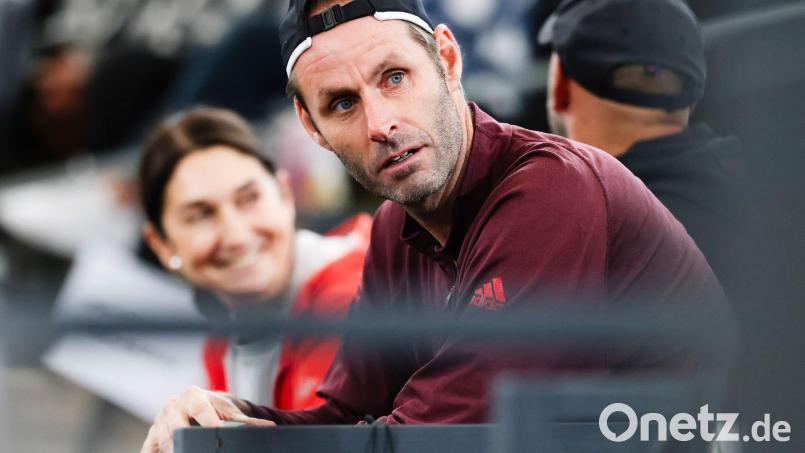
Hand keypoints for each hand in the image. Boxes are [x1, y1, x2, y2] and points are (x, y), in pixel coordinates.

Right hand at [140, 385, 275, 452]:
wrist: (200, 407)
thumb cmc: (216, 410)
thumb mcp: (230, 413)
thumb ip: (247, 422)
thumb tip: (269, 428)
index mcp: (193, 396)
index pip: (199, 407)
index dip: (208, 419)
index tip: (216, 429)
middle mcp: (172, 406)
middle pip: (175, 424)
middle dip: (184, 439)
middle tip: (193, 450)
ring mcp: (159, 422)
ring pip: (162, 438)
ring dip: (171, 449)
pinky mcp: (151, 437)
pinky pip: (149, 449)